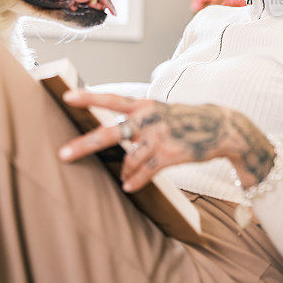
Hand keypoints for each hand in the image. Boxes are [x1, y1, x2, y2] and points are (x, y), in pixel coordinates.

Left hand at [57, 91, 232, 192]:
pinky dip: (135, 181)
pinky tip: (128, 185)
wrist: (219, 127)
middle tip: (63, 154)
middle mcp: (148, 118)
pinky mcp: (170, 154)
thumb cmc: (183, 119)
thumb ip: (137, 120)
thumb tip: (116, 140)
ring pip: (128, 159)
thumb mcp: (159, 110)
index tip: (67, 96)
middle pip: (110, 132)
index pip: (111, 100)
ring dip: (123, 171)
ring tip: (123, 177)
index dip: (89, 97)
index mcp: (143, 104)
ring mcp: (159, 137)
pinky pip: (145, 172)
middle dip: (85, 144)